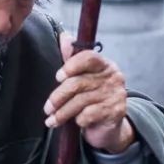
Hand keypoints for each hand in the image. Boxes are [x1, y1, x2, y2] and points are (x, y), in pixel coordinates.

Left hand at [44, 33, 134, 153]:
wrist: (109, 126)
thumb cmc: (92, 99)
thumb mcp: (82, 78)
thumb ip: (72, 59)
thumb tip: (63, 37)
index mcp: (104, 64)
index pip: (89, 57)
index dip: (71, 65)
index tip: (58, 77)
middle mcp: (113, 76)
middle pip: (78, 83)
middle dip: (58, 97)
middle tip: (47, 108)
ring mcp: (116, 94)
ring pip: (80, 101)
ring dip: (62, 113)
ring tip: (52, 120)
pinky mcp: (116, 112)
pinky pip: (88, 114)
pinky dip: (78, 121)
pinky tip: (75, 123)